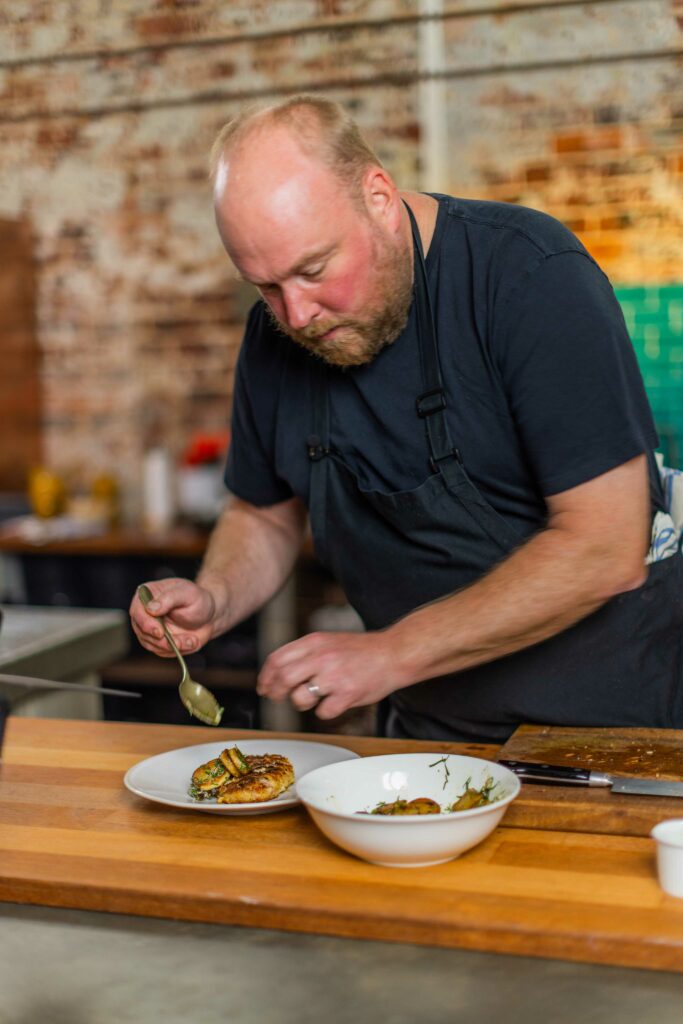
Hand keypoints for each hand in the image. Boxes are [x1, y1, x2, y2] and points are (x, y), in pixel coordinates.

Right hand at [129, 577, 216, 657]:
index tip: (159, 632)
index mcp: (148, 594)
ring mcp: (150, 629)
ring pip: (151, 644)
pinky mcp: (158, 642)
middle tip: (179, 642)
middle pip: (141, 631)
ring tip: (190, 640)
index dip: (146, 623)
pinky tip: (190, 641)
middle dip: (161, 640)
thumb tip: (151, 608)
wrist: (208, 616)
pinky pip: (162, 652)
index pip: (137, 610)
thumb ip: (169, 598)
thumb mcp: (187, 593)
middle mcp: (145, 613)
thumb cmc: (197, 599)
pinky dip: (178, 650)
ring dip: (172, 646)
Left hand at [257, 630, 407, 719]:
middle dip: (276, 692)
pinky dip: (325, 711)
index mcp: (315, 641)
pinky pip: (323, 712)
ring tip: (313, 698)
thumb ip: (305, 652)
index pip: (278, 658)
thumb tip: (278, 671)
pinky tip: (334, 703)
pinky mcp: (348, 693)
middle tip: (277, 698)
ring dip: (301, 703)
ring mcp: (335, 676)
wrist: (394, 653)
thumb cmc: (361, 651)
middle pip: (283, 678)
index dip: (266, 676)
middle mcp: (322, 657)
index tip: (264, 687)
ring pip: (300, 698)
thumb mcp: (329, 641)